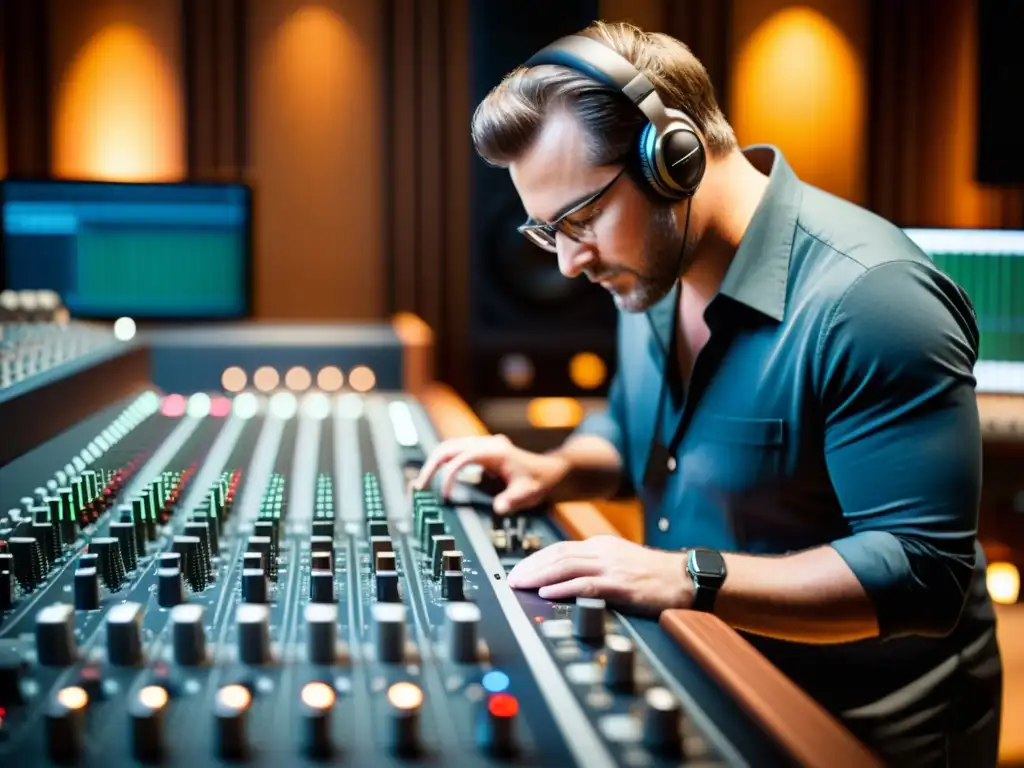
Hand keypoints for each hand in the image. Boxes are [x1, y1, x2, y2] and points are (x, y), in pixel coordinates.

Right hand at [413, 434, 569, 513]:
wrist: (549, 469)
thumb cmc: (539, 480)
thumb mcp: (528, 493)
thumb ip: (512, 500)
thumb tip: (498, 509)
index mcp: (495, 452)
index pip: (463, 458)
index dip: (450, 476)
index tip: (445, 495)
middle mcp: (486, 444)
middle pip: (448, 447)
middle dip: (431, 466)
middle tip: (419, 487)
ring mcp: (482, 444)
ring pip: (448, 446)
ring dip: (434, 463)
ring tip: (422, 483)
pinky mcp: (480, 449)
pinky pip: (455, 451)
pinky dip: (442, 462)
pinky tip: (436, 477)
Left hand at [505, 535, 692, 613]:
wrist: (686, 578)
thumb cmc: (656, 576)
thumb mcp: (621, 563)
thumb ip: (597, 567)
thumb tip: (568, 580)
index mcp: (601, 545)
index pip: (560, 548)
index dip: (536, 559)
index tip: (519, 569)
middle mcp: (603, 551)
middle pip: (558, 555)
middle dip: (531, 566)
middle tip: (511, 579)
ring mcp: (611, 567)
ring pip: (566, 566)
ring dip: (539, 576)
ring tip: (520, 585)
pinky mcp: (620, 585)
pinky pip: (585, 585)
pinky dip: (563, 588)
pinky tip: (547, 594)